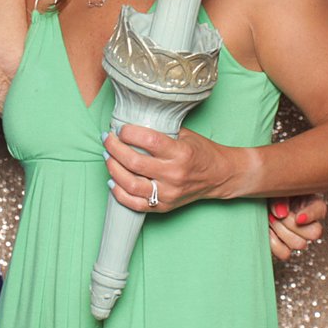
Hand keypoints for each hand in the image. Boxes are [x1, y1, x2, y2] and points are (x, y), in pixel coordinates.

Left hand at [101, 124, 234, 213]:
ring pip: (131, 185)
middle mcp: (174, 175)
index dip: (129, 133)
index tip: (121, 128)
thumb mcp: (185, 135)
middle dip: (114, 148)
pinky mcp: (164, 206)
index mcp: (181, 153)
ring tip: (108, 157)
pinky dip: (119, 193)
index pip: (149, 141)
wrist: (220, 176)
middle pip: (135, 163)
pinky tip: (112, 181)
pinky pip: (135, 204)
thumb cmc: (201, 152)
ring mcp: (169, 193)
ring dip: (113, 169)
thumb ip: (161, 130)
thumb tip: (131, 121)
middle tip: (107, 139)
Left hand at [266, 194, 325, 260]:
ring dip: (281, 231)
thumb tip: (281, 213)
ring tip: (270, 219)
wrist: (256, 201)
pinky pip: (285, 253)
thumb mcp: (276, 190)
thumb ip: (281, 197)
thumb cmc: (270, 193)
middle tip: (276, 214)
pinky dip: (273, 243)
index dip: (310, 216)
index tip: (298, 217)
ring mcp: (298, 237)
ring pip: (299, 244)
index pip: (320, 211)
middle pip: (315, 233)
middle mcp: (309, 222)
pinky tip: (268, 230)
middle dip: (291, 223)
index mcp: (312, 203)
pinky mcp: (285, 248)